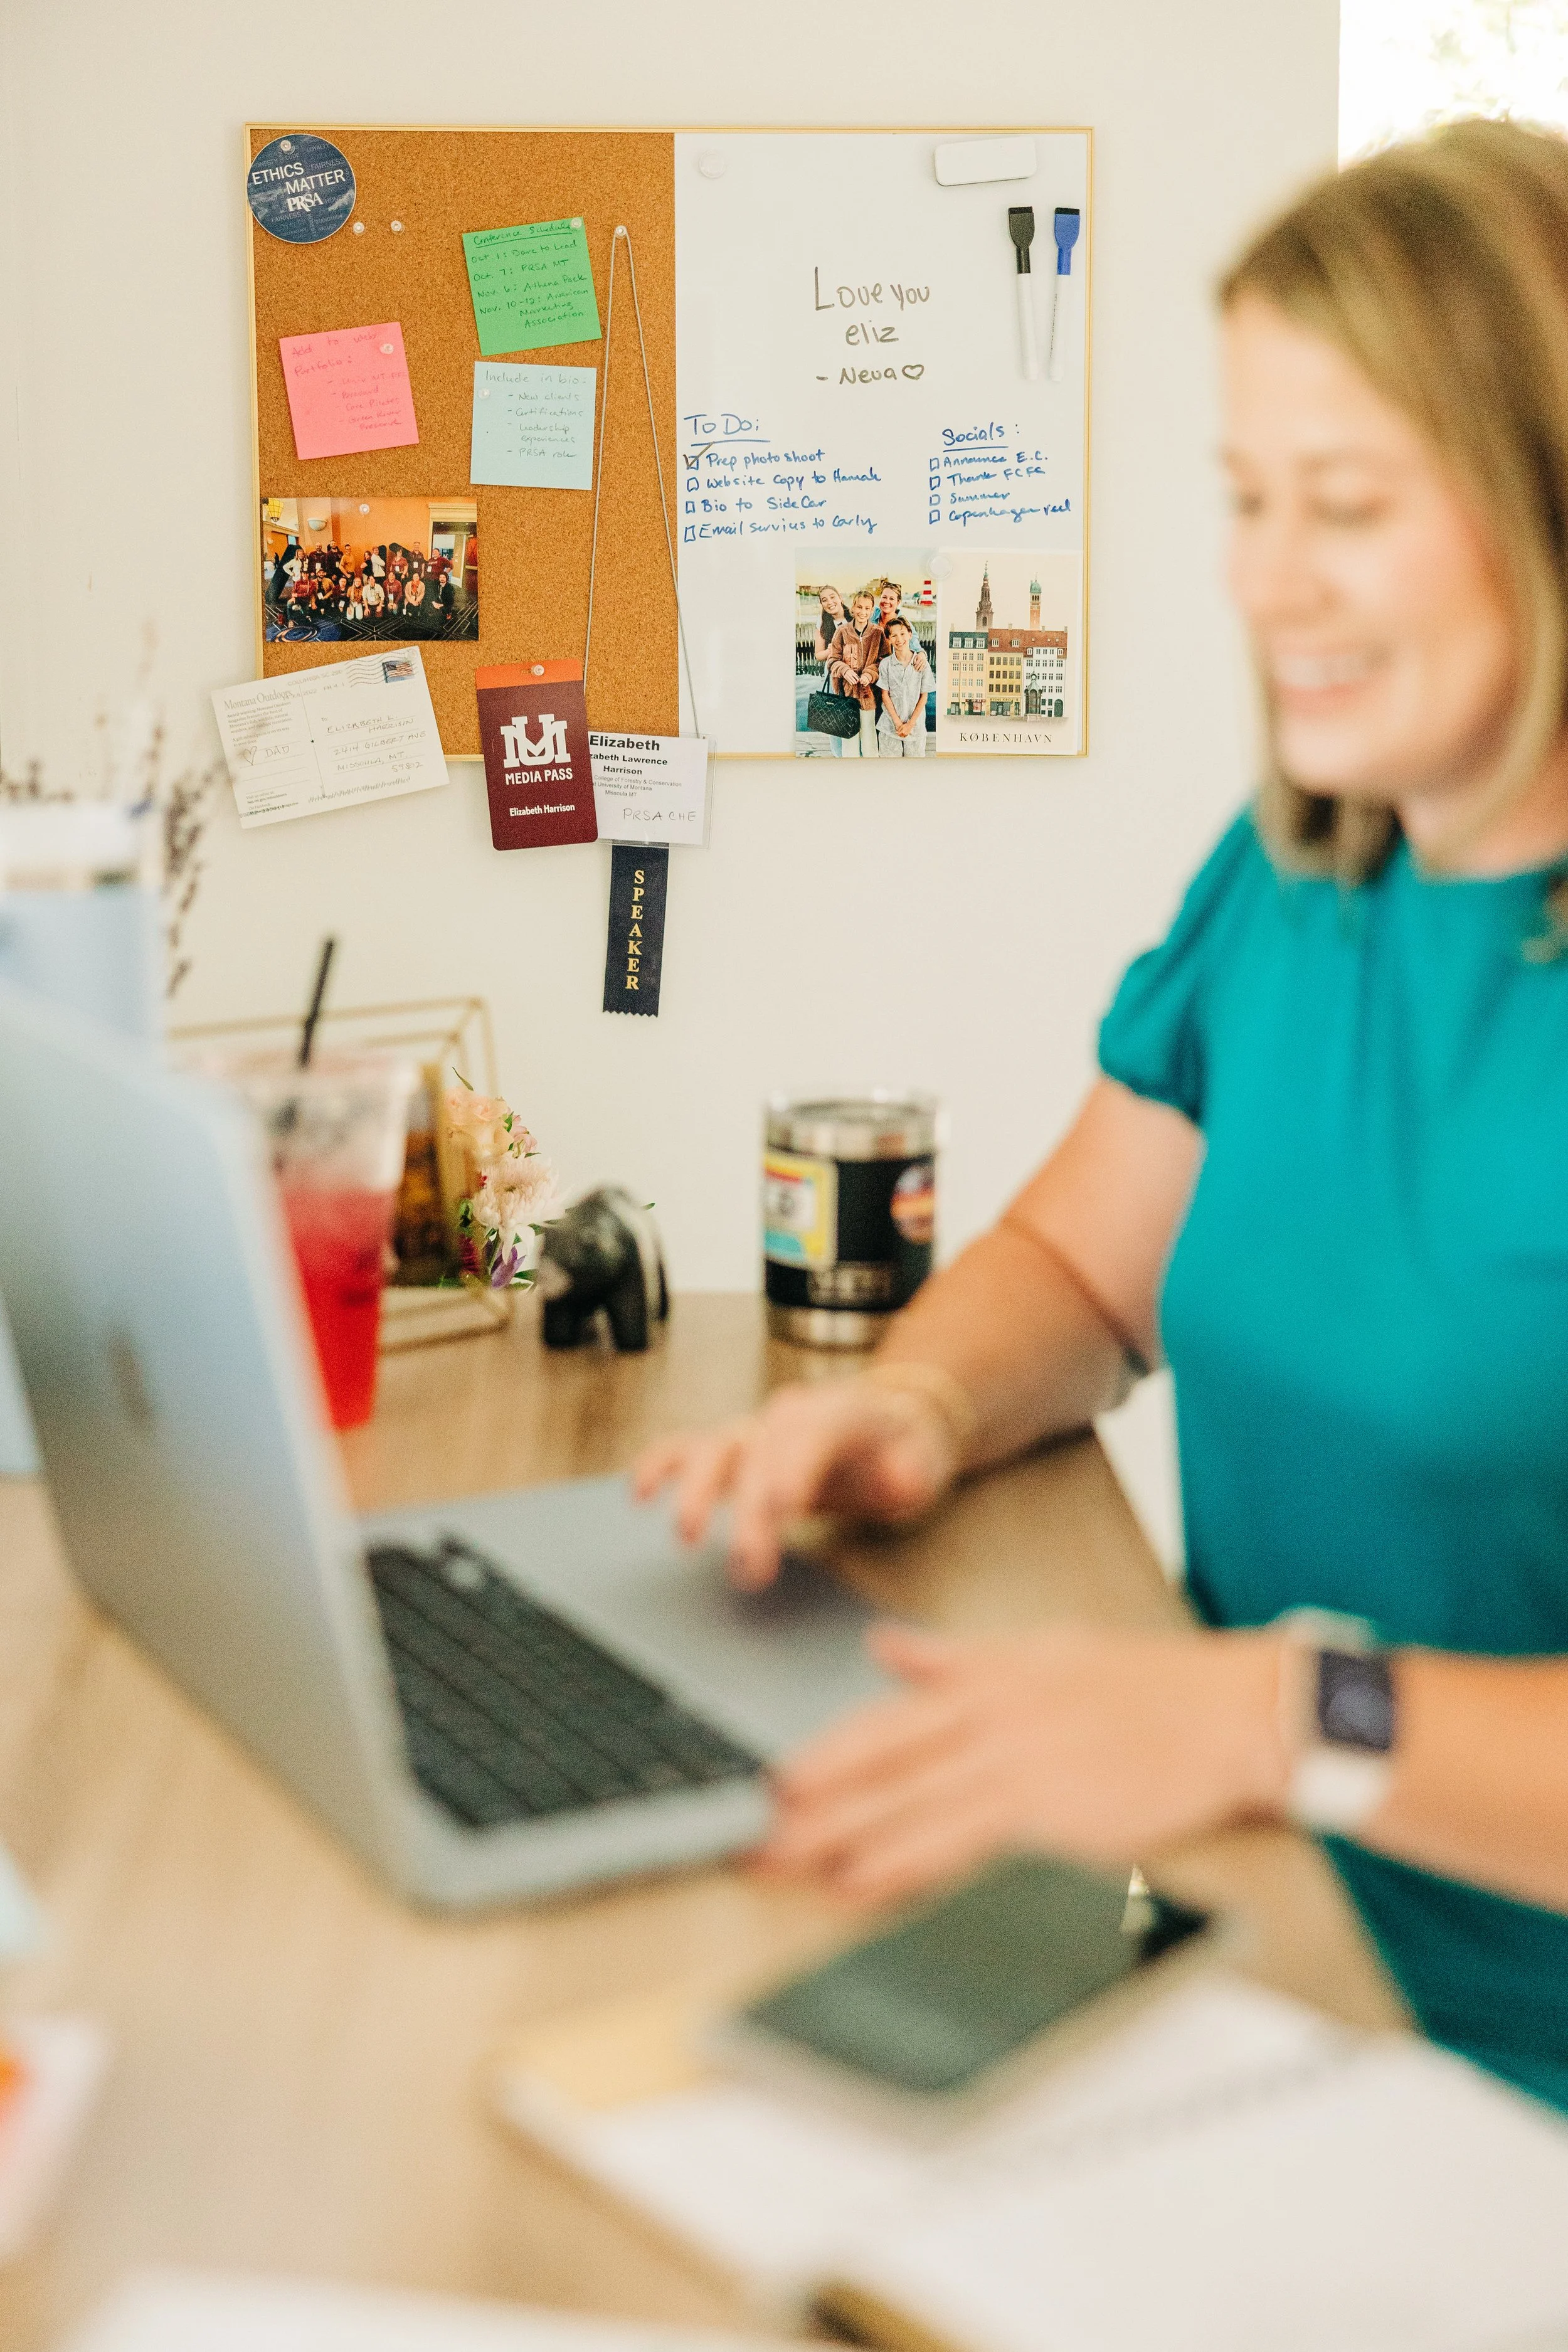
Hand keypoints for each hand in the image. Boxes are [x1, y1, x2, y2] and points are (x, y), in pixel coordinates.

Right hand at [632, 1380, 961, 1588]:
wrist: (887, 1423)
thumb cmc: (903, 1450)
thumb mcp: (926, 1460)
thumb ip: (915, 1470)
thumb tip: (903, 1480)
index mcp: (842, 1413)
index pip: (813, 1435)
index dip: (795, 1467)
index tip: (784, 1508)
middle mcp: (791, 1415)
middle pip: (761, 1453)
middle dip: (750, 1509)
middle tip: (749, 1565)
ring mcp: (758, 1429)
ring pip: (717, 1448)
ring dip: (698, 1491)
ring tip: (686, 1535)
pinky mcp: (735, 1448)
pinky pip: (689, 1447)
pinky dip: (661, 1464)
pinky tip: (638, 1492)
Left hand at [756, 1622, 1288, 1901]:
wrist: (1230, 1712)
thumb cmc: (1147, 1686)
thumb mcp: (1042, 1649)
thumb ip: (956, 1656)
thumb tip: (887, 1647)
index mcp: (985, 1678)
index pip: (881, 1719)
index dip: (820, 1754)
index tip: (768, 1782)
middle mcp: (988, 1716)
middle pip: (876, 1764)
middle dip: (806, 1805)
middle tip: (747, 1837)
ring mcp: (1016, 1762)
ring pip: (904, 1804)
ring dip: (837, 1839)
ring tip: (781, 1866)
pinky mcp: (1049, 1809)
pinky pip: (957, 1841)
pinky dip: (904, 1862)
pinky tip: (862, 1882)